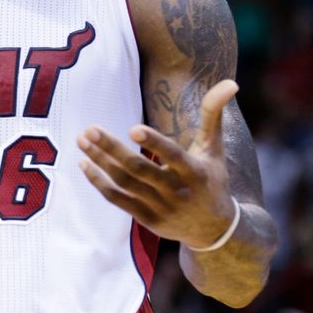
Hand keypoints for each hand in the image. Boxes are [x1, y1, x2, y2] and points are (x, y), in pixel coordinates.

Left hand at [77, 79, 238, 248]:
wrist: (214, 230)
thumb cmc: (211, 179)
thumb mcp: (214, 148)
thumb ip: (213, 114)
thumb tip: (230, 82)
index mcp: (195, 172)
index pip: (173, 156)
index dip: (154, 143)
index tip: (132, 128)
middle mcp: (177, 191)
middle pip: (138, 169)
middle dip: (112, 149)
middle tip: (90, 129)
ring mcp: (160, 207)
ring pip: (124, 182)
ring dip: (100, 161)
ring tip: (82, 140)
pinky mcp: (146, 219)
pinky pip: (117, 200)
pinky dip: (99, 182)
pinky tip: (84, 164)